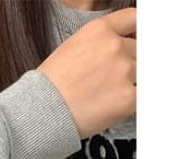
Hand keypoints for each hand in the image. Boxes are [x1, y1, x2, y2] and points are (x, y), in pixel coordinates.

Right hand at [38, 8, 135, 137]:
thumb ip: (100, 43)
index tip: (132, 46)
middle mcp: (114, 46)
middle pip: (140, 51)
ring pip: (143, 74)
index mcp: (99, 30)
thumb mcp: (71, 49)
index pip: (134, 21)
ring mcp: (123, 72)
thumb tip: (122, 46)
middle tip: (107, 82)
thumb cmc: (48, 88)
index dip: (134, 35)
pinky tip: (112, 108)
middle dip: (128, 65)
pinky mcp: (128, 98)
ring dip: (129, 85)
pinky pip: (142, 98)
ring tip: (104, 97)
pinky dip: (131, 104)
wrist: (38, 115)